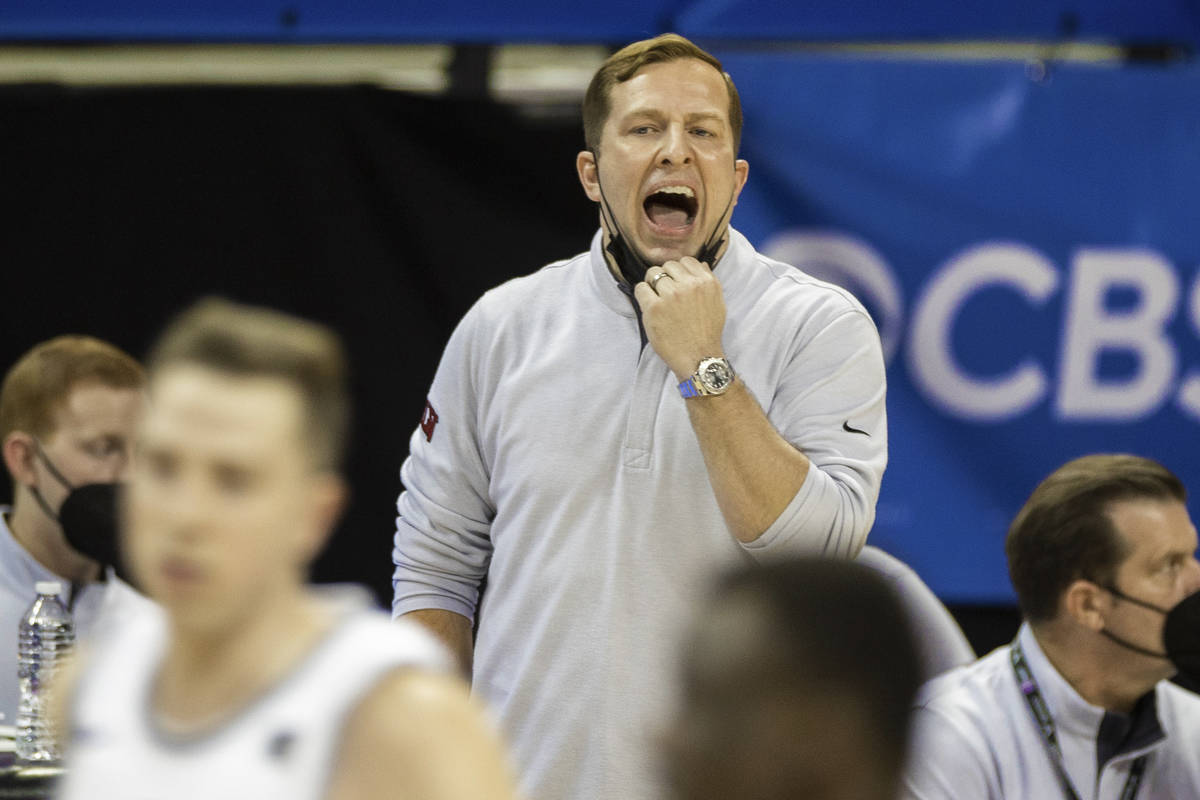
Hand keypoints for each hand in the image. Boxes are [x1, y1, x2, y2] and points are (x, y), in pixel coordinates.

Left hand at [633, 257, 725, 380]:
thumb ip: (709, 281)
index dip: (679, 272)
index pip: (686, 261)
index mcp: (706, 282)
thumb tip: (701, 264)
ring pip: (652, 273)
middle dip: (665, 277)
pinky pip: (640, 288)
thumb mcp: (717, 303)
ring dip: (652, 285)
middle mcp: (689, 285)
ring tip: (657, 300)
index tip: (676, 283)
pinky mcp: (654, 307)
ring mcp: (671, 295)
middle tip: (665, 293)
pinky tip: (649, 307)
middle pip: (668, 265)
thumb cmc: (707, 333)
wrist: (699, 357)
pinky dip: (642, 295)